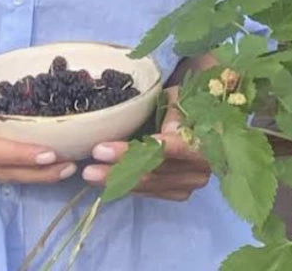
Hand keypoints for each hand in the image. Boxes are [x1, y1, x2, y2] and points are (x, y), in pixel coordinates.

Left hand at [80, 86, 210, 200]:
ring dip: (117, 182)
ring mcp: (189, 184)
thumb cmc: (186, 102)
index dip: (133, 152)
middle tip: (89, 169)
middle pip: (153, 172)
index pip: (164, 150)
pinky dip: (128, 187)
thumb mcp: (179, 97)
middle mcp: (198, 170)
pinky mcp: (178, 192)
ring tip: (90, 175)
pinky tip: (106, 183)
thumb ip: (174, 113)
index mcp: (202, 142)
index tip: (102, 151)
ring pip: (148, 186)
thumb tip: (168, 132)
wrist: (202, 119)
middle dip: (118, 170)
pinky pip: (150, 193)